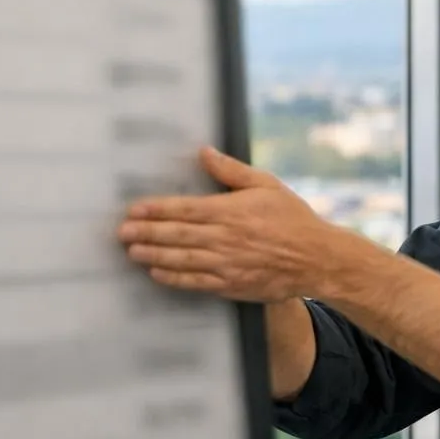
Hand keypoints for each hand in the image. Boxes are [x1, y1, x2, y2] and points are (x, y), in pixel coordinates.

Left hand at [117, 147, 340, 301]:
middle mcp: (225, 238)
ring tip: (131, 250)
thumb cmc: (293, 219)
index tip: (135, 208)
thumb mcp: (267, 185)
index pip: (185, 208)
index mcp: (231, 211)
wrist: (317, 258)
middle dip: (146, 232)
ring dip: (153, 254)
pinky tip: (156, 272)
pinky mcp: (232, 285)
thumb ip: (232, 170)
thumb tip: (204, 153)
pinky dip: (173, 278)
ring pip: (181, 259)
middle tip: (122, 231)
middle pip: (177, 235)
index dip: (157, 209)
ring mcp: (227, 264)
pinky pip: (196, 282)